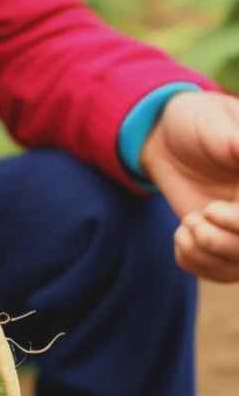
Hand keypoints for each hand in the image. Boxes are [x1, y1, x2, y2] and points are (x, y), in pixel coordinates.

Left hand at [142, 91, 238, 281]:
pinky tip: (182, 235)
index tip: (215, 210)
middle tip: (201, 214)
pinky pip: (218, 273)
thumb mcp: (216, 125)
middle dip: (225, 241)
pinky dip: (195, 260)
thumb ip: (235, 142)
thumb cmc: (194, 122)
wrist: (164, 138)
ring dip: (208, 251)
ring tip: (189, 223)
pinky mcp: (220, 241)